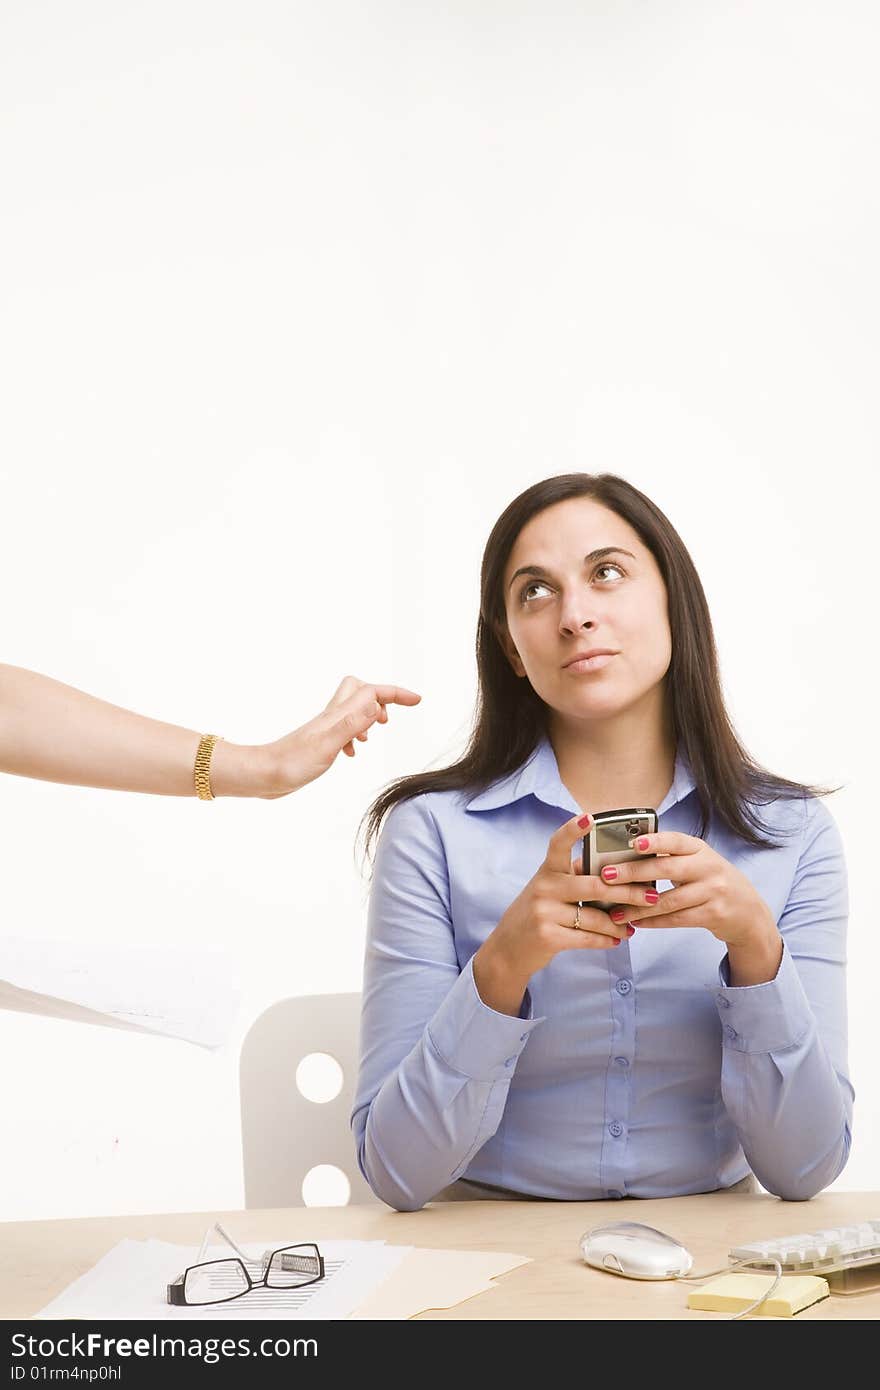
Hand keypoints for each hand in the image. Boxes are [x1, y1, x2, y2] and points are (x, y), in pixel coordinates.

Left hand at [258, 676, 420, 797]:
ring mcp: (324, 728)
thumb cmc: (291, 763)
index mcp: (337, 714)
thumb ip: (351, 724)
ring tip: (371, 736)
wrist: (263, 774)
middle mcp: (331, 716)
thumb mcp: (327, 745)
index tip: (417, 701)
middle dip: (380, 698)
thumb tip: (376, 704)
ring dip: (368, 717)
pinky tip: (352, 752)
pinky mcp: (319, 742)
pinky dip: (355, 735)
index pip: (371, 693)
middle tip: (389, 720)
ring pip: (352, 709)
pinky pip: (344, 728)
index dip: (395, 693)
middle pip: (359, 689)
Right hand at [479, 811, 654, 985]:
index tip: (590, 817)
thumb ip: (574, 876)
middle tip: (650, 895)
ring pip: (594, 917)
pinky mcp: (548, 936)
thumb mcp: (549, 888)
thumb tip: (616, 870)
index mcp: (547, 870)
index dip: (573, 829)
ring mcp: (544, 912)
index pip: (558, 843)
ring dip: (619, 924)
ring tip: (632, 926)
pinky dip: (606, 940)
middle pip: (595, 885)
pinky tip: (616, 939)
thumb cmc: (537, 912)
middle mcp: (544, 887)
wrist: (509, 947)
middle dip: (628, 892)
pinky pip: (587, 937)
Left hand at [602, 830, 776, 948]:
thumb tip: (626, 856)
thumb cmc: (711, 881)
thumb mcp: (697, 862)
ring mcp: (713, 891)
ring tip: (615, 911)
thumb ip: (669, 857)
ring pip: (669, 900)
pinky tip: (636, 922)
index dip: (655, 840)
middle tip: (607, 876)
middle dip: (633, 872)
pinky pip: (677, 919)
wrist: (747, 911)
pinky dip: (653, 921)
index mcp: (700, 849)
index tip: (633, 843)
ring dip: (638, 907)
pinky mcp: (714, 914)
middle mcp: (709, 867)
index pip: (676, 840)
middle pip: (667, 868)